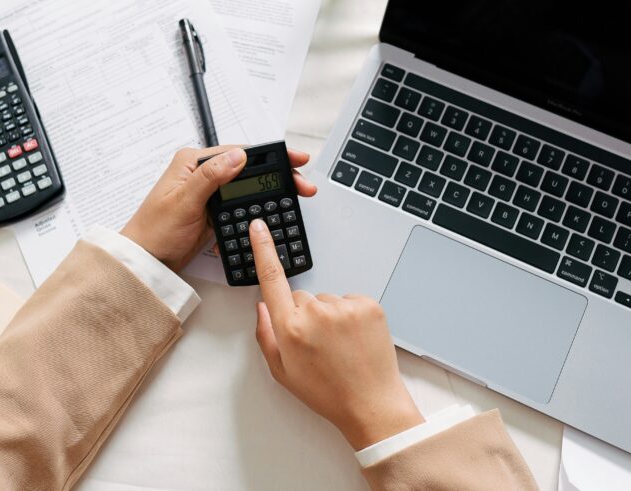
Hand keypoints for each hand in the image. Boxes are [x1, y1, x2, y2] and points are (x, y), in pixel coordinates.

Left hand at [121, 146, 316, 272]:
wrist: (147, 262)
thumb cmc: (155, 232)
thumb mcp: (184, 202)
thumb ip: (210, 177)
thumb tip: (237, 156)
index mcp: (192, 162)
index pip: (239, 152)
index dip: (270, 156)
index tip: (294, 159)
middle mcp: (201, 172)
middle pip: (248, 167)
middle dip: (278, 173)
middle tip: (303, 183)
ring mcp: (208, 191)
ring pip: (248, 185)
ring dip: (271, 190)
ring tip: (296, 195)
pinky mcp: (213, 210)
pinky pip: (242, 203)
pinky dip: (258, 206)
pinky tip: (273, 210)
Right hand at [250, 219, 424, 449]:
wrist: (371, 404)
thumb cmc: (326, 392)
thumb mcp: (282, 372)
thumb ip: (266, 335)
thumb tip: (262, 306)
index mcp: (290, 328)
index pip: (271, 278)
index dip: (263, 248)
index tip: (258, 226)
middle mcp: (315, 313)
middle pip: (301, 296)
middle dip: (305, 314)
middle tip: (318, 344)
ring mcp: (344, 307)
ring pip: (327, 300)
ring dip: (330, 317)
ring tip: (340, 346)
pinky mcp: (368, 305)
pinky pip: (350, 300)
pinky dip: (351, 316)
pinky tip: (354, 340)